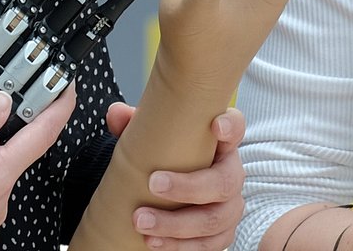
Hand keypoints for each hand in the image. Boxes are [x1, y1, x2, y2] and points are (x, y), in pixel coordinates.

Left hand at [106, 103, 244, 249]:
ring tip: (141, 222)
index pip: (236, 128)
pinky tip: (154, 243)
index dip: (231, 126)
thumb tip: (116, 114)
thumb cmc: (168, 158)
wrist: (171, 193)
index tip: (215, 125)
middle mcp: (231, 175)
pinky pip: (208, 245)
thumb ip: (135, 124)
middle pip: (223, 182)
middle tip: (153, 184)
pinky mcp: (222, 234)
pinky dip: (179, 246)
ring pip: (214, 219)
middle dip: (188, 186)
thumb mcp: (153, 139)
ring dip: (175, 224)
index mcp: (219, 144)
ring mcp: (229, 207)